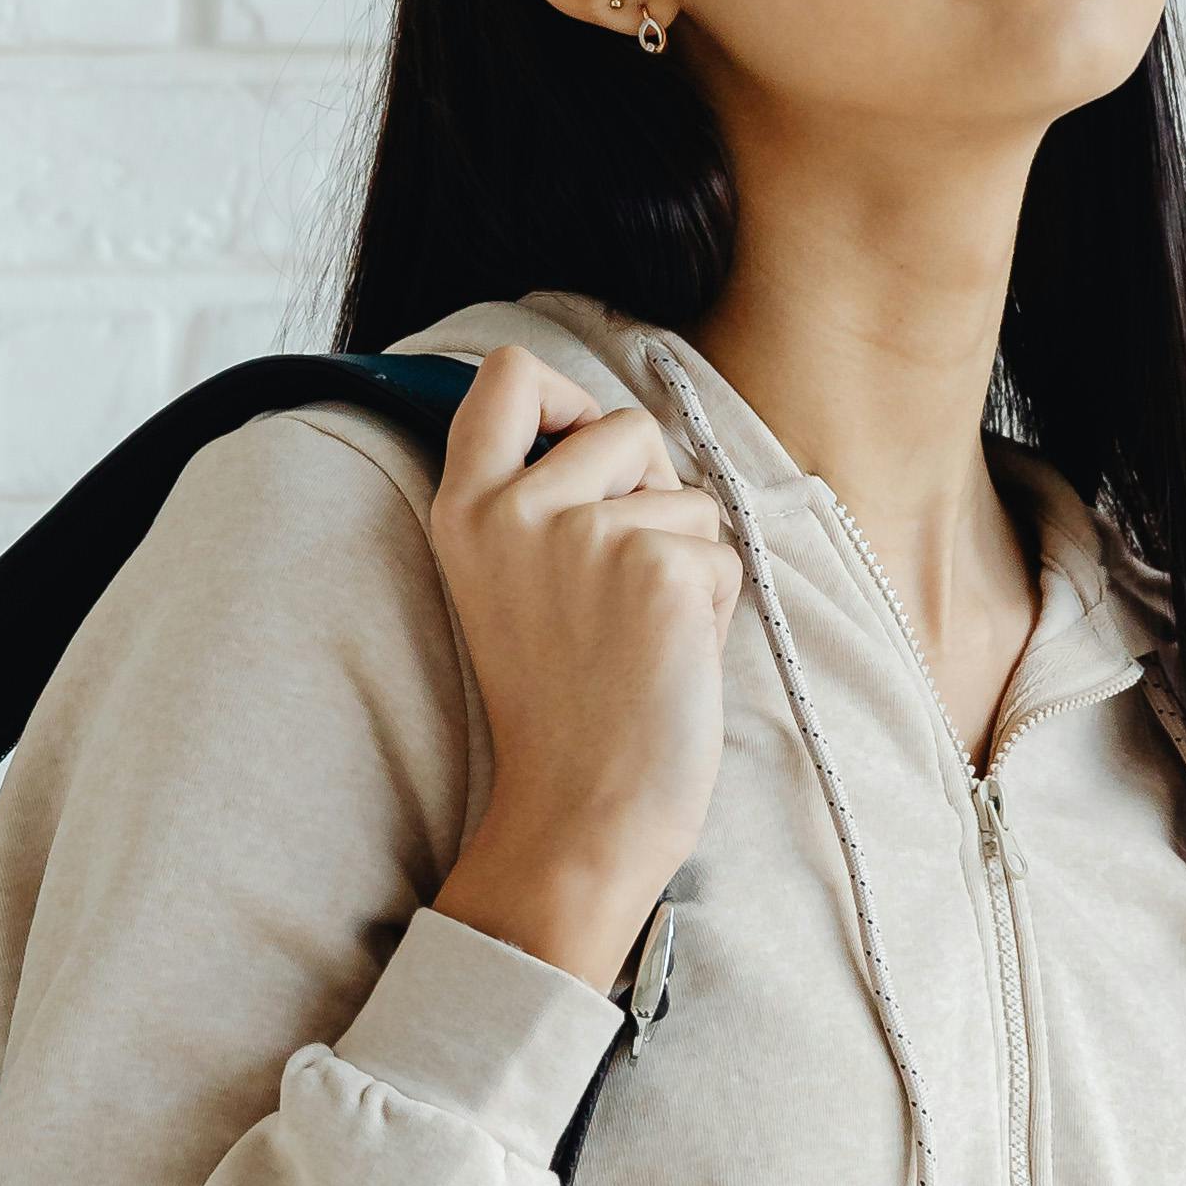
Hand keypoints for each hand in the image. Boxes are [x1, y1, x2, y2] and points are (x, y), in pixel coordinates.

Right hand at [421, 343, 739, 1001]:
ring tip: (641, 634)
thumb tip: (626, 434)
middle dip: (651, 491)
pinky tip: (669, 656)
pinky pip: (720, 548)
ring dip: (687, 556)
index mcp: (465, 509)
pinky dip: (714, 602)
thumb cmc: (566, 707)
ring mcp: (584, 533)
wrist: (582, 811)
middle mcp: (513, 508)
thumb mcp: (516, 583)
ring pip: (686, 493)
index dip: (564, 399)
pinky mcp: (656, 564)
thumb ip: (546, 501)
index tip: (579, 457)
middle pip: (624, 422)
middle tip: (621, 586)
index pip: (507, 373)